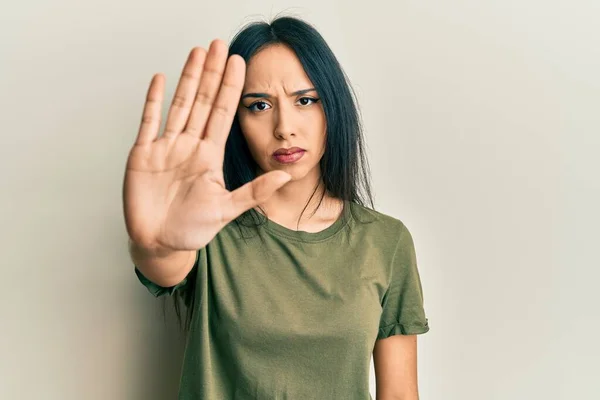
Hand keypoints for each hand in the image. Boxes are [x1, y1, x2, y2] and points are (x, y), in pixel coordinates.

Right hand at [122, 40, 290, 251]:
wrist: (160, 243)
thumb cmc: (192, 229)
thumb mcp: (226, 209)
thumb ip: (254, 192)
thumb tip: (286, 176)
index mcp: (209, 156)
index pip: (223, 114)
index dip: (230, 88)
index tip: (239, 63)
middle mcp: (189, 146)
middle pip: (203, 101)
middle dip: (211, 73)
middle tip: (220, 44)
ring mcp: (165, 148)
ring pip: (179, 105)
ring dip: (188, 78)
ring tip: (197, 52)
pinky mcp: (143, 154)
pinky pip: (148, 121)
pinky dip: (154, 100)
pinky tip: (161, 78)